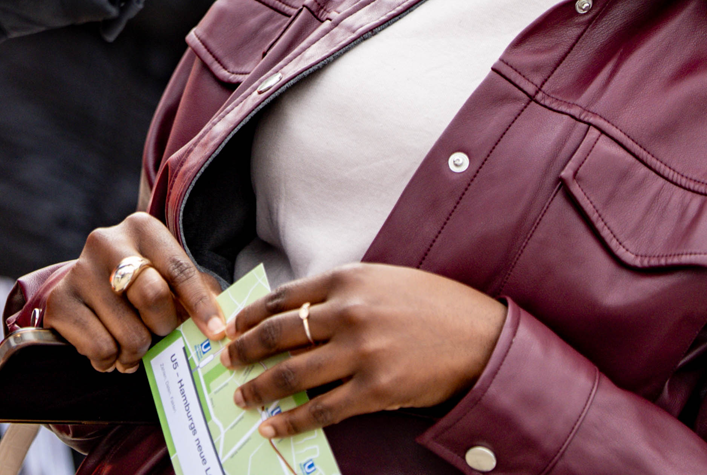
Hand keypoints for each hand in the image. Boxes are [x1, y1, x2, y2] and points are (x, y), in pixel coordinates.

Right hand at [44, 213, 228, 372]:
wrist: (83, 286)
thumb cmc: (137, 283)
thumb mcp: (167, 275)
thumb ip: (195, 293)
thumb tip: (221, 327)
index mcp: (141, 228)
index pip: (179, 269)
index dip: (201, 305)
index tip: (218, 332)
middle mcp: (106, 242)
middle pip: (152, 296)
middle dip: (163, 327)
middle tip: (159, 334)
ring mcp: (79, 271)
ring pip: (129, 333)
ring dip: (137, 352)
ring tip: (132, 346)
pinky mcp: (60, 302)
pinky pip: (101, 349)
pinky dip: (111, 361)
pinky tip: (109, 348)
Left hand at [221, 264, 505, 436]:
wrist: (481, 336)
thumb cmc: (433, 305)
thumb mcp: (383, 281)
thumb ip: (340, 294)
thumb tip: (295, 319)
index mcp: (348, 280)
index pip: (283, 297)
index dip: (250, 315)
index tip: (231, 326)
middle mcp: (349, 313)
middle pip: (279, 334)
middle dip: (244, 350)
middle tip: (225, 360)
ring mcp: (362, 353)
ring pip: (293, 373)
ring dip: (259, 386)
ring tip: (240, 395)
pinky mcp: (376, 389)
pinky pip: (321, 409)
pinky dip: (291, 420)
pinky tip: (272, 425)